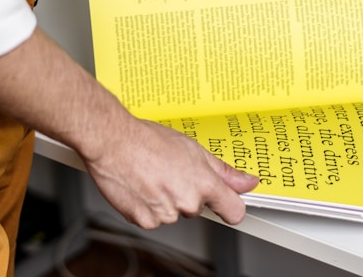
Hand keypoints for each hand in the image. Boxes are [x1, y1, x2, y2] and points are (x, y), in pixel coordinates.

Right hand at [84, 112, 258, 228]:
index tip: (226, 201)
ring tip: (153, 174)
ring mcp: (166, 214)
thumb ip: (223, 171)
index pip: (234, 210)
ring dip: (167, 198)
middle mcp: (187, 202)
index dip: (231, 206)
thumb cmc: (149, 140)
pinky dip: (149, 206)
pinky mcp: (144, 221)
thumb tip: (247, 182)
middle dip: (188, 191)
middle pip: (197, 206)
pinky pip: (154, 218)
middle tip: (172, 170)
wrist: (114, 142)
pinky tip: (142, 185)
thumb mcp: (193, 148)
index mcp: (203, 184)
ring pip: (174, 212)